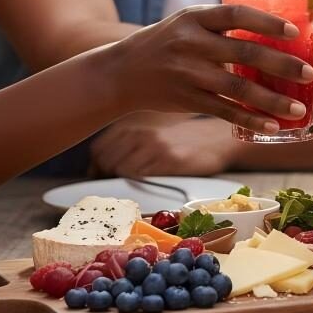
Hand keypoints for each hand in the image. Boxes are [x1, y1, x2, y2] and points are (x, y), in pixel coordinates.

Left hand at [91, 113, 239, 177]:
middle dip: (105, 178)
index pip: (98, 150)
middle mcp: (141, 133)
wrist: (216, 139)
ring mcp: (155, 146)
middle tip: (117, 187)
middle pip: (105, 161)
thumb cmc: (181, 140)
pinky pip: (143, 176)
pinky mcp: (170, 159)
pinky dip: (139, 186)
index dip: (95, 168)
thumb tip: (97, 168)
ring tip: (133, 187)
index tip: (101, 179)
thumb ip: (126, 145)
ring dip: (122, 183)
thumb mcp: (151, 134)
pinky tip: (148, 185)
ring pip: (121, 169)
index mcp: (133, 125)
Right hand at [106, 4, 312, 133]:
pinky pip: (224, 111)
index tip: (295, 31)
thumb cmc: (167, 42)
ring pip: (237, 89)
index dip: (266, 22)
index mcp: (195, 18)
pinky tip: (272, 126)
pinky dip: (250, 120)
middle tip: (309, 73)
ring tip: (299, 109)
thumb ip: (222, 23)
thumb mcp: (188, 22)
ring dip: (272, 100)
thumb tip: (275, 27)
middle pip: (243, 53)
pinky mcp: (187, 100)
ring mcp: (188, 74)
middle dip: (281, 64)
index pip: (235, 14)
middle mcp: (192, 44)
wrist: (122, 73)